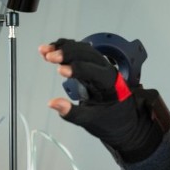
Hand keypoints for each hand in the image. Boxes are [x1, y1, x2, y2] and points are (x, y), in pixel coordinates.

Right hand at [39, 39, 169, 161]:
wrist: (125, 122)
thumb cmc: (112, 122)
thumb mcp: (92, 121)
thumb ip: (72, 113)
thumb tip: (53, 103)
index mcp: (110, 84)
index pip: (93, 71)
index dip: (76, 69)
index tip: (60, 70)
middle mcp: (107, 70)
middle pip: (87, 54)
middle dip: (67, 53)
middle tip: (49, 56)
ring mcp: (100, 66)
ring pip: (83, 49)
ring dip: (63, 48)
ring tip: (45, 51)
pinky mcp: (93, 66)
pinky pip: (80, 52)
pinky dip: (65, 49)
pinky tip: (51, 49)